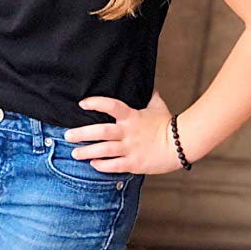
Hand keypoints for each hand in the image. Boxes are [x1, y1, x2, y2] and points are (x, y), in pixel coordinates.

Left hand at [63, 88, 183, 174]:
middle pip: (101, 131)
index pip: (112, 106)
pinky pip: (114, 166)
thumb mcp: (158, 106)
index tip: (82, 104)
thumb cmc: (168, 124)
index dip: (96, 103)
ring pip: (104, 150)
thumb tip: (147, 84)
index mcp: (132, 116)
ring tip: (74, 153)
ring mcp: (131, 148)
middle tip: (68, 135)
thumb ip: (149, 95)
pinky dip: (102, 166)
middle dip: (82, 133)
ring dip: (87, 152)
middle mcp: (129, 132)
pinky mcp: (134, 163)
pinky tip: (92, 164)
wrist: (182, 144)